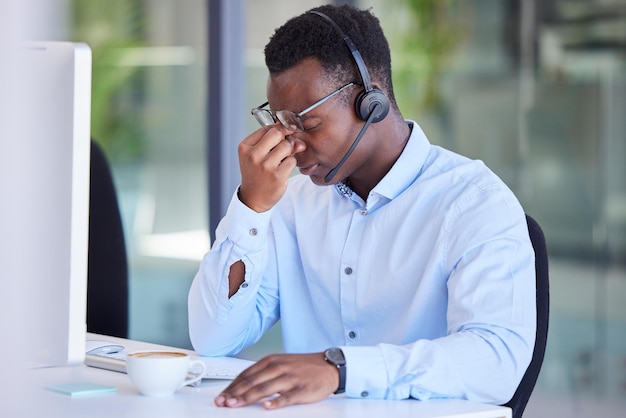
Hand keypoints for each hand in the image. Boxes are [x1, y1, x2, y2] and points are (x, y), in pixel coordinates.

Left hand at [214, 353, 338, 409]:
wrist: (328, 366)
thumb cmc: (302, 367)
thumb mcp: (280, 363)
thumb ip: (262, 373)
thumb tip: (241, 385)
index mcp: (271, 361)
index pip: (246, 375)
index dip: (232, 386)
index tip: (221, 395)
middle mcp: (279, 368)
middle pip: (252, 382)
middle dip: (235, 393)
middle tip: (223, 402)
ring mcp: (290, 378)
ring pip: (265, 389)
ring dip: (248, 398)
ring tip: (236, 405)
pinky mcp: (302, 390)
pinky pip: (287, 397)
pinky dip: (276, 402)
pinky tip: (267, 407)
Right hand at [238, 125, 303, 212]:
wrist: (253, 198)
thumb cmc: (256, 173)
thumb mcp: (257, 155)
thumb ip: (274, 142)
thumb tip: (295, 136)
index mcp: (245, 147)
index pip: (267, 128)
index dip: (278, 132)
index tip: (280, 139)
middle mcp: (253, 155)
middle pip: (278, 133)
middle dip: (283, 140)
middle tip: (280, 151)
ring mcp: (265, 166)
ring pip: (287, 146)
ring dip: (288, 153)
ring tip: (280, 162)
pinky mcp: (277, 176)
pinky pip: (292, 160)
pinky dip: (290, 164)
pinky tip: (282, 170)